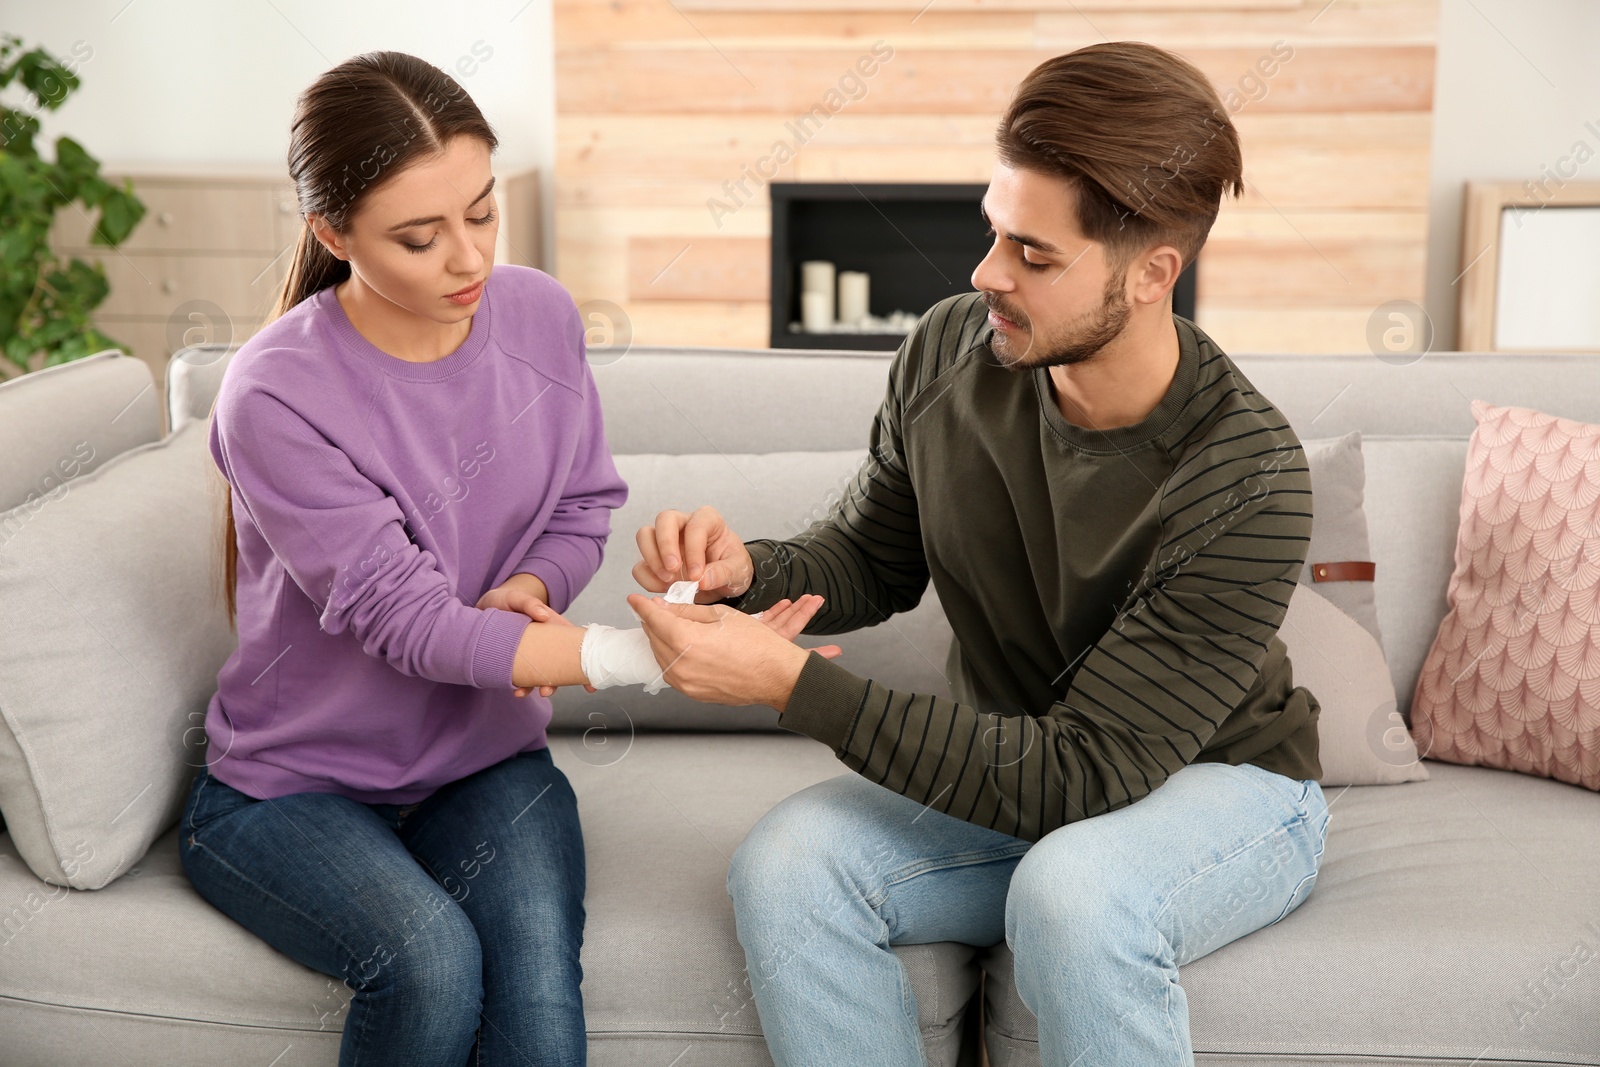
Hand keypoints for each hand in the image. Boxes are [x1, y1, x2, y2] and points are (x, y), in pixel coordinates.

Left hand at [476, 584, 595, 698]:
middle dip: (558, 682)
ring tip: (524, 692)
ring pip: (543, 674)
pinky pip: (524, 676)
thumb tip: (544, 615)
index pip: (575, 645)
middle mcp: (547, 644)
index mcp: (554, 628)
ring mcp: (533, 654)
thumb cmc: (506, 600)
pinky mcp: (519, 661)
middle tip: (547, 690)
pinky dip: (522, 686)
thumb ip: (530, 603)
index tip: (590, 682)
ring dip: (538, 686)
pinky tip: (516, 691)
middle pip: (560, 665)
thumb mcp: (517, 597)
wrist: (487, 606)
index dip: (584, 663)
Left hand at [626, 592, 841, 710]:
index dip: (642, 606)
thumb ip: (687, 611)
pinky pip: (672, 671)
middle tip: (656, 610)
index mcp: (686, 640)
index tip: (635, 599)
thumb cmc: (756, 645)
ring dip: (661, 640)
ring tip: (671, 627)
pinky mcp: (692, 693)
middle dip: (653, 622)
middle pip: (654, 638)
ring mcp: (685, 683)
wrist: (776, 677)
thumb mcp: (721, 615)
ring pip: (660, 656)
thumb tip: (663, 607)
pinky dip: (672, 657)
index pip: (654, 618)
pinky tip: (682, 647)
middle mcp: (680, 665)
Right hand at [633, 506, 752, 603]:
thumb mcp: (739, 569)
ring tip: (668, 580)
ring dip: (652, 559)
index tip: (697, 575)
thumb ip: (723, 572)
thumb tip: (702, 580)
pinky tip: (664, 588)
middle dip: (666, 546)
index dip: (693, 550)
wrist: (725, 580)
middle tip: (673, 570)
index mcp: (708, 520)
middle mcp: (683, 525)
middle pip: (664, 519)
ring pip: (645, 536)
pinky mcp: (655, 560)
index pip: (695, 526)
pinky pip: (640, 565)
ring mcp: (666, 541)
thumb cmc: (732, 566)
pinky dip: (647, 578)